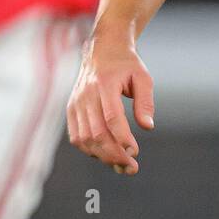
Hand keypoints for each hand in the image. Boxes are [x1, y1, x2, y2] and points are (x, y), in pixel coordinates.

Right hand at [66, 30, 154, 174]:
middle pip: (96, 133)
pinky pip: (76, 137)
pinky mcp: (71, 110)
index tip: (135, 153)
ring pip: (84, 139)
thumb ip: (145, 101)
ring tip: (121, 166)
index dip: (122, 138)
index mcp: (104, 84)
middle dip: (114, 154)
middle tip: (132, 168)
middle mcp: (86, 95)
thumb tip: (148, 127)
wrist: (102, 51)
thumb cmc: (126, 65)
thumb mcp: (143, 77)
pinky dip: (90, 150)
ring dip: (102, 156)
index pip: (112, 117)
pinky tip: (106, 155)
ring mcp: (75, 103)